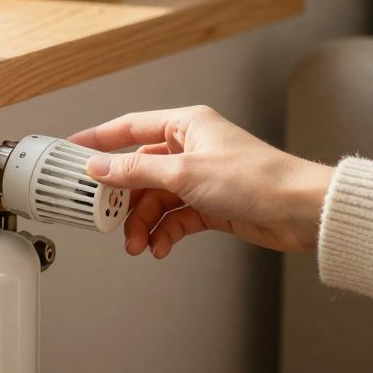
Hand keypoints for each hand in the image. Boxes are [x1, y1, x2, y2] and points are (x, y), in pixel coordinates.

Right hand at [69, 105, 334, 256]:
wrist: (299, 211)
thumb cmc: (255, 179)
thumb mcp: (184, 174)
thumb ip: (136, 172)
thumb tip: (99, 167)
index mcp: (186, 125)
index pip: (131, 127)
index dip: (99, 139)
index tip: (73, 150)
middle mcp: (191, 148)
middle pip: (140, 171)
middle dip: (124, 200)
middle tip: (107, 219)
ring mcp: (200, 177)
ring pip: (156, 199)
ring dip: (144, 222)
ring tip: (138, 244)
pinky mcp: (210, 204)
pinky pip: (175, 217)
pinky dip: (165, 233)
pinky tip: (159, 247)